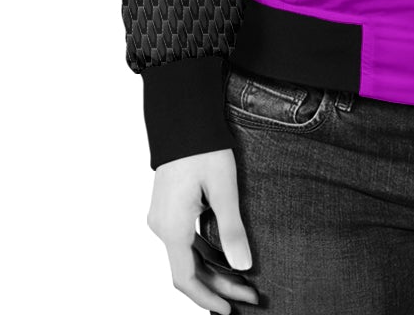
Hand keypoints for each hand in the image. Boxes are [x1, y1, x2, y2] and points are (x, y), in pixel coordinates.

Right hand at [147, 148, 259, 313]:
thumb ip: (231, 229)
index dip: (208, 299)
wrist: (183, 118)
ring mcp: (162, 217)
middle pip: (189, 269)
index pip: (186, 279)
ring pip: (187, 255)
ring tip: (244, 280)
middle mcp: (162, 226)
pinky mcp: (168, 207)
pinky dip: (204, 253)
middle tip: (251, 295)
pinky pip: (185, 240)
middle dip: (219, 285)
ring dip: (213, 270)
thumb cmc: (204, 148)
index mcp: (172, 227)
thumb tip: (244, 266)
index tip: (230, 311)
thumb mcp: (224, 188)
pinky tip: (225, 257)